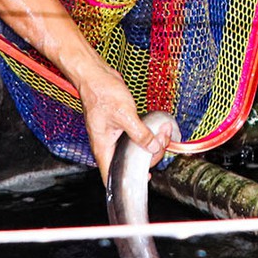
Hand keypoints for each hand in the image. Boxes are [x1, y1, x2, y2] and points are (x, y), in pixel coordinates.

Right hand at [77, 64, 168, 181]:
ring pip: (132, 149)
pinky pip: (133, 137)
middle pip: (127, 162)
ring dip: (148, 144)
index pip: (110, 176)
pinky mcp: (118, 126)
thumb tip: (154, 147)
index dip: (126, 182)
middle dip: (147, 155)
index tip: (143, 180)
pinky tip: (155, 130)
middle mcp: (106, 144)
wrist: (95, 75)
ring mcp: (112, 135)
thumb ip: (140, 133)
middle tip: (160, 144)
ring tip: (162, 134)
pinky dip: (145, 135)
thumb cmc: (101, 93)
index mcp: (103, 147)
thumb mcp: (124, 115)